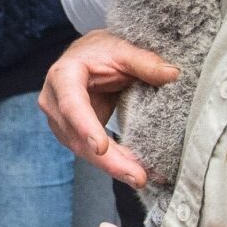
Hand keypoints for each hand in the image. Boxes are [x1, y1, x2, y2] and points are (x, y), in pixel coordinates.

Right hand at [38, 30, 174, 186]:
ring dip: (114, 166)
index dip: (85, 127)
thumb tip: (172, 74)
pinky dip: (115, 163)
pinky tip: (135, 171)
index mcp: (63, 76)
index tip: (101, 148)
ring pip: (84, 151)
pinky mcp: (73, 135)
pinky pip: (92, 153)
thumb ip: (145, 62)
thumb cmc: (100, 51)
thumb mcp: (121, 49)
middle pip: (78, 137)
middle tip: (137, 177)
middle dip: (108, 160)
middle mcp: (54, 102)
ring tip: (142, 177)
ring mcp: (61, 122)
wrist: (86, 58)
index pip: (72, 104)